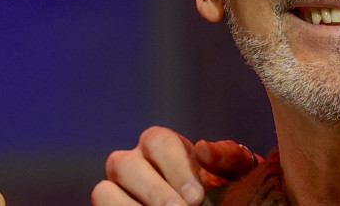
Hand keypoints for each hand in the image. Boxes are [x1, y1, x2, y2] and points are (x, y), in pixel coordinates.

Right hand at [92, 127, 259, 205]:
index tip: (196, 197)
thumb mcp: (235, 172)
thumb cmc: (226, 188)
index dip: (175, 168)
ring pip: (104, 191)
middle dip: (154, 191)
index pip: (158, 141)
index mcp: (162, 145)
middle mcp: (133, 163)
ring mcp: (116, 190)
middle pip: (124, 165)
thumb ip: (227, 157)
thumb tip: (202, 148)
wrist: (218, 205)